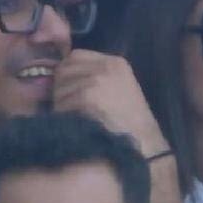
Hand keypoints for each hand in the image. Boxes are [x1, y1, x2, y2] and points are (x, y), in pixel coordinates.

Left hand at [53, 49, 168, 155]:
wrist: (143, 146)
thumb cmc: (131, 125)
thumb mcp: (120, 89)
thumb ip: (95, 77)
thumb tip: (60, 75)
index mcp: (115, 63)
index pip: (75, 56)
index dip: (67, 72)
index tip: (68, 89)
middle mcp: (106, 66)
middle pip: (64, 70)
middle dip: (60, 88)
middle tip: (68, 107)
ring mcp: (96, 80)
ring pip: (59, 88)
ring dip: (60, 104)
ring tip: (73, 119)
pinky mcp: (87, 97)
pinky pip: (61, 104)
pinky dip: (62, 117)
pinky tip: (73, 126)